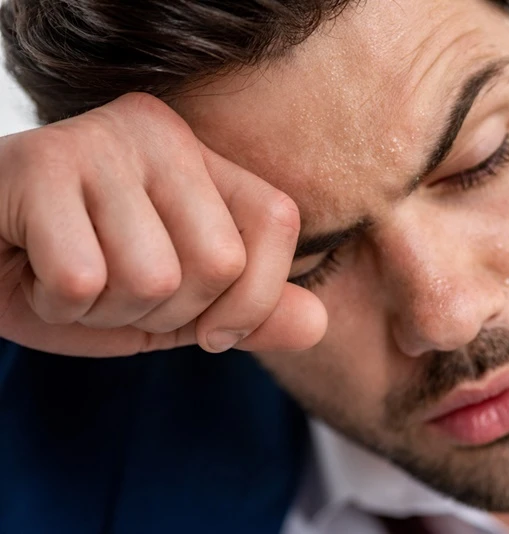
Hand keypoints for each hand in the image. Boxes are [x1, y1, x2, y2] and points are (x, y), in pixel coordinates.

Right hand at [0, 93, 326, 356]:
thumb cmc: (77, 276)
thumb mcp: (178, 306)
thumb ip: (246, 312)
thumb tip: (318, 322)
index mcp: (201, 159)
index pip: (278, 219)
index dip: (253, 299)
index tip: (210, 331)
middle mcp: (159, 134)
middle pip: (218, 260)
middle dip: (166, 311)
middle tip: (116, 289)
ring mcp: (99, 141)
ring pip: (152, 277)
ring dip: (106, 310)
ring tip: (72, 276)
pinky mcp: (37, 164)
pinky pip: (82, 280)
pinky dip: (57, 304)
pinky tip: (34, 269)